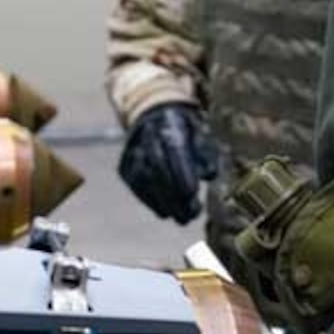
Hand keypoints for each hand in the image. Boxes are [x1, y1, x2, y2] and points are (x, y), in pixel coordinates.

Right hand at [119, 104, 222, 223]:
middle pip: (156, 167)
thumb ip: (207, 152)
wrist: (155, 116)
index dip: (181, 172)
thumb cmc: (186, 130)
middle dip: (173, 194)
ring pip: (143, 179)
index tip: (193, 193)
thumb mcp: (202, 132)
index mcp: (169, 123)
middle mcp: (147, 136)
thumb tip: (208, 175)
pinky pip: (136, 187)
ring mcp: (132, 151)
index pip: (173, 148)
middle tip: (191, 215)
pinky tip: (165, 211)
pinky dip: (151, 202)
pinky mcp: (125, 167)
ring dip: (162, 202)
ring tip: (182, 217)